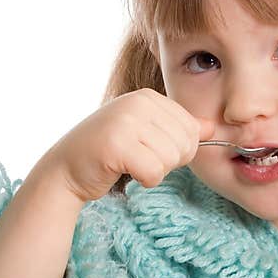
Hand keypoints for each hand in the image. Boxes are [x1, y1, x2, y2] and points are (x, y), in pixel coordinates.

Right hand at [43, 88, 214, 201]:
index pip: (191, 129)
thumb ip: (179, 128)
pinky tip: (123, 170)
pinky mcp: (117, 145)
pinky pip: (154, 172)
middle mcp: (138, 103)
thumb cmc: (108, 152)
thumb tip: (212, 128)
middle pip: (185, 144)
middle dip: (168, 161)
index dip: (178, 149)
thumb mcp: (146, 133)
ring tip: (129, 162)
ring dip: (153, 171)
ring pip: (171, 159)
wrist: (66, 169)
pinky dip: (144, 180)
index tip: (150, 148)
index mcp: (148, 97)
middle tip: (139, 158)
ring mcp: (126, 122)